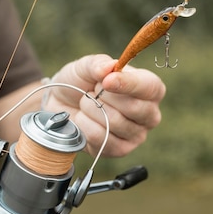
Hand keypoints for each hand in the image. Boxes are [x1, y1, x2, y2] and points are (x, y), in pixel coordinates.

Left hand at [44, 54, 165, 156]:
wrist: (61, 103)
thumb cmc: (81, 82)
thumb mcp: (86, 66)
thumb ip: (98, 63)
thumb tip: (109, 68)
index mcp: (149, 88)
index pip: (151, 87)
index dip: (129, 84)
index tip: (106, 81)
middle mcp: (149, 113)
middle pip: (135, 108)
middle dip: (105, 97)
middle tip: (92, 90)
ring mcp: (137, 134)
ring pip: (115, 123)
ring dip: (92, 109)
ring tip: (86, 103)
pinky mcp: (120, 150)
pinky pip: (102, 138)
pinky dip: (86, 125)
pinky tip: (83, 118)